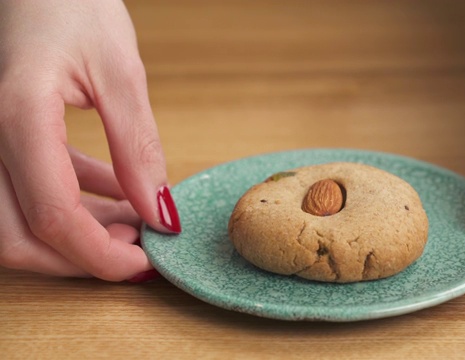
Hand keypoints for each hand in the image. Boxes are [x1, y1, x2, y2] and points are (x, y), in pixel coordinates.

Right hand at [0, 0, 180, 279]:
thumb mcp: (119, 72)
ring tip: (134, 225)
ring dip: (76, 234)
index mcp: (16, 115)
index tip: (145, 264)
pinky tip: (117, 195)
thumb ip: (137, 147)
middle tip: (135, 252)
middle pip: (18, 236)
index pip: (52, 215)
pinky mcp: (1, 136)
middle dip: (80, 257)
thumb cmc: (71, 4)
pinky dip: (72, 201)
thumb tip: (159, 211)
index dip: (100, 255)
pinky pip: (27, 188)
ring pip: (16, 220)